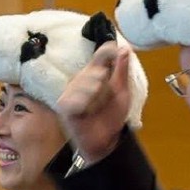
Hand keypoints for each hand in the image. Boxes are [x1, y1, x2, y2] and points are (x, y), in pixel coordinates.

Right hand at [54, 41, 133, 164]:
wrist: (105, 140)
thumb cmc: (111, 115)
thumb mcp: (122, 92)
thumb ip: (122, 71)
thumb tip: (125, 49)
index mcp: (95, 73)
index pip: (100, 54)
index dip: (107, 51)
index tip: (114, 52)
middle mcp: (81, 79)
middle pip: (97, 71)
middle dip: (107, 87)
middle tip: (106, 100)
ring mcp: (71, 91)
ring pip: (88, 84)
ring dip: (98, 99)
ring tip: (96, 108)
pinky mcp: (64, 104)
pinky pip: (77, 99)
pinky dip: (86, 106)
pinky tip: (86, 113)